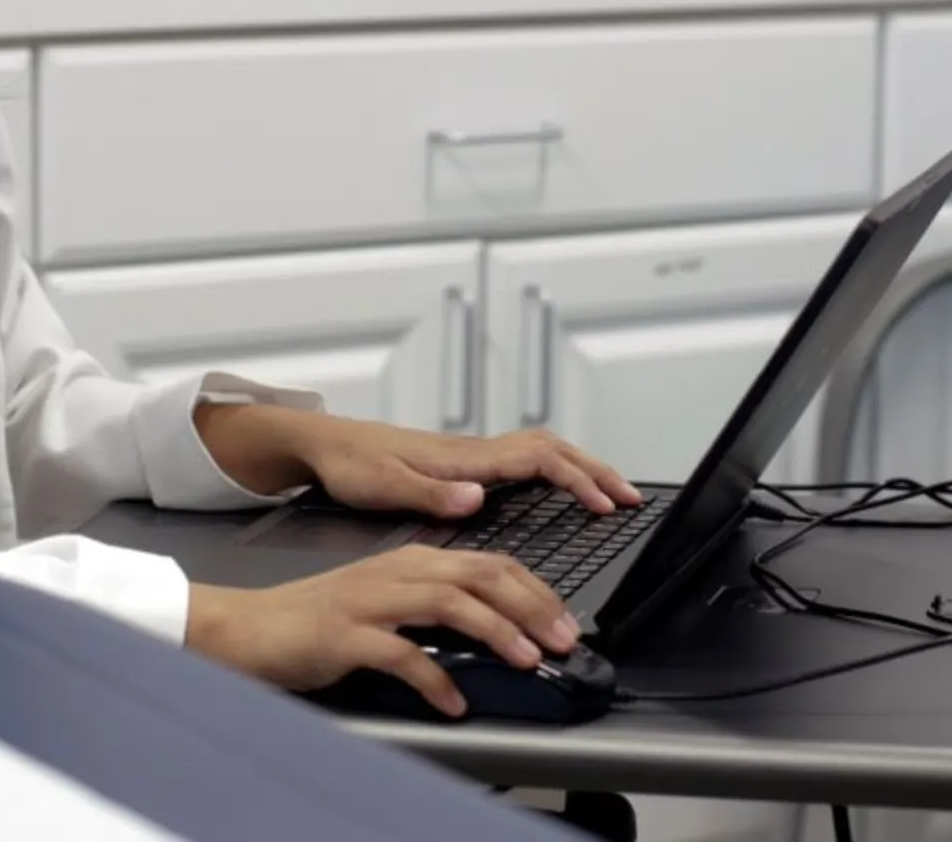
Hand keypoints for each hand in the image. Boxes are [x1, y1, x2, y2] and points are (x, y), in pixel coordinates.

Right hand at [186, 546, 579, 716]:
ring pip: (449, 603)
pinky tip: (454, 702)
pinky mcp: (346, 635)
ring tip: (525, 659)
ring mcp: (370, 601)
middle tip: (562, 638)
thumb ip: (435, 609)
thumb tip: (496, 630)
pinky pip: (401, 654)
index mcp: (410, 560)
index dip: (534, 589)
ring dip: (495, 631)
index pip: (488, 562)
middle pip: (479, 575)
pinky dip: (435, 679)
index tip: (564, 620)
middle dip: (530, 605)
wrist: (249, 627)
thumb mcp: (386, 603)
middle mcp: (395, 572)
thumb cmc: (316, 621)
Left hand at [195, 405, 641, 518]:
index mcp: (464, 459)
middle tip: (630, 499)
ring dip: (580, 469)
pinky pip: (524, 462)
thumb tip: (478, 497)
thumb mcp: (383, 485)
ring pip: (541, 452)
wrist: (321, 445)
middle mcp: (473, 452)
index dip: (577, 479)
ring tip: (610, 494)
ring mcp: (469, 457)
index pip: (538, 457)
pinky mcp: (461, 465)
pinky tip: (560, 491)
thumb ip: (431, 493)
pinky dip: (555, 473)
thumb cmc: (348, 464)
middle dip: (596, 471)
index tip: (605, 505)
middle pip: (552, 449)